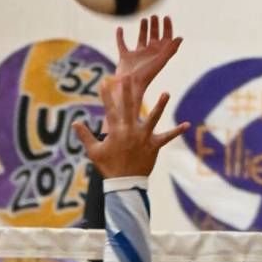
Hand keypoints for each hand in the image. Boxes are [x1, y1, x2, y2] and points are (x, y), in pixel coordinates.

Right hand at [74, 75, 188, 178]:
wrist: (125, 184)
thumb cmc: (109, 167)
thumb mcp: (94, 152)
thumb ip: (85, 135)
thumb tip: (74, 123)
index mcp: (115, 131)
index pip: (110, 109)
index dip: (107, 96)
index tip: (105, 82)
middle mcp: (131, 131)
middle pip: (130, 107)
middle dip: (129, 91)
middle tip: (131, 76)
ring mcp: (144, 138)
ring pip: (153, 119)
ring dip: (160, 105)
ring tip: (166, 93)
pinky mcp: (154, 146)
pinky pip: (167, 137)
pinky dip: (177, 131)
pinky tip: (187, 124)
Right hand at [115, 15, 181, 91]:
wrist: (130, 86)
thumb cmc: (146, 75)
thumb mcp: (160, 61)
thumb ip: (170, 50)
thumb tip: (180, 38)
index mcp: (158, 54)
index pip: (166, 39)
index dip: (168, 28)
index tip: (166, 17)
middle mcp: (149, 54)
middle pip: (155, 37)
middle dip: (156, 26)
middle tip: (155, 16)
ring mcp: (137, 56)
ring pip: (141, 39)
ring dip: (143, 29)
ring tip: (144, 19)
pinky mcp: (125, 57)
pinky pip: (122, 44)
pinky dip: (120, 36)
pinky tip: (120, 29)